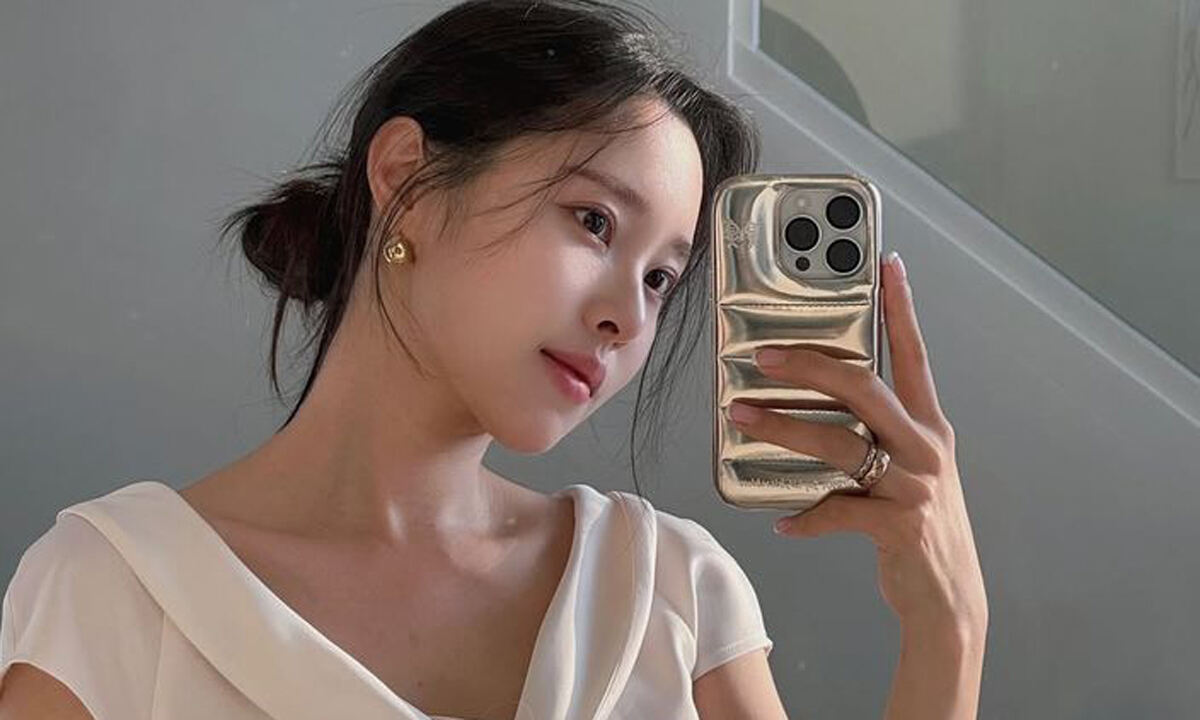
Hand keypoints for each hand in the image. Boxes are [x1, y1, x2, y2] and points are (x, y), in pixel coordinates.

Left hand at [727, 253, 987, 633]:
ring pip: (840, 443)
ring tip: (743, 418)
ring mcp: (915, 486)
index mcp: (929, 428)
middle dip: (810, 366)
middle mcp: (925, 448)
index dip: (902, 309)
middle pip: (865, 388)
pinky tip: (783, 522)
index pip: (915, 355)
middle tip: (764, 356)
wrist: (950, 596)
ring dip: (784, 430)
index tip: (887, 267)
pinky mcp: (899, 525)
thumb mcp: (911, 471)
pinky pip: (838, 511)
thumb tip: (815, 411)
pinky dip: (807, 516)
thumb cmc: (921, 526)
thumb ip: (877, 437)